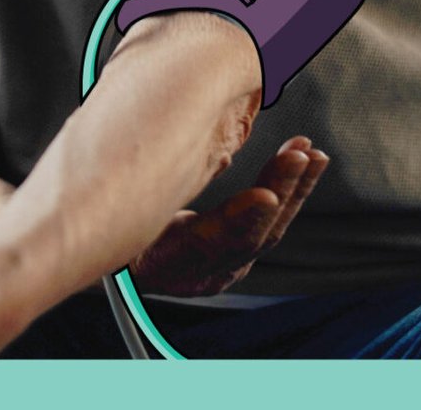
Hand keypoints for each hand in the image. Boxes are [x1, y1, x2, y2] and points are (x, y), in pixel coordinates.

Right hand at [127, 136, 327, 296]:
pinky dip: (285, 193)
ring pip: (267, 231)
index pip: (212, 244)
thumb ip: (146, 190)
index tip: (267, 197)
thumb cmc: (110, 229)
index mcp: (167, 261)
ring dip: (293, 189)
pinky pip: (266, 225)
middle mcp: (202, 272)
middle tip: (300, 156)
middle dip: (281, 192)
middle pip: (253, 235)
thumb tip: (159, 147)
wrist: (115, 265)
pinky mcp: (232, 258)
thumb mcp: (120, 210)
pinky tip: (298, 164)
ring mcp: (222, 268)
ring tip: (310, 155)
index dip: (240, 220)